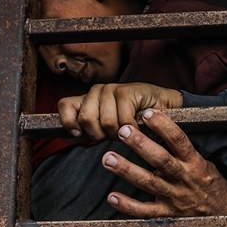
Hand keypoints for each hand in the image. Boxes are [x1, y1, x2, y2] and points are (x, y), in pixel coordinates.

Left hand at [58, 83, 182, 140]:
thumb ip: (86, 131)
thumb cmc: (134, 120)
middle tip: (113, 134)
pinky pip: (123, 121)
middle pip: (85, 118)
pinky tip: (137, 125)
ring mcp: (112, 89)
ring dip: (118, 133)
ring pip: (106, 122)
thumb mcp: (106, 129)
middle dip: (100, 134)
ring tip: (127, 129)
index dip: (68, 122)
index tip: (79, 134)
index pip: (65, 105)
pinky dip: (131, 130)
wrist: (161, 110)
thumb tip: (66, 137)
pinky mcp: (127, 92)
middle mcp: (97, 90)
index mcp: (89, 98)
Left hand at [101, 109, 226, 218]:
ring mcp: (175, 198)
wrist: (224, 215)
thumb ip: (185, 150)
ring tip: (108, 158)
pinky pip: (145, 212)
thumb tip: (163, 127)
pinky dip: (128, 206)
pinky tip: (112, 197)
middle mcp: (184, 179)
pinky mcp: (168, 215)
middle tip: (123, 131)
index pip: (179, 141)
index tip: (148, 114)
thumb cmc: (212, 184)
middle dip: (141, 145)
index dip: (164, 126)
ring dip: (127, 170)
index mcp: (195, 163)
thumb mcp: (205, 162)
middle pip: (161, 160)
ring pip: (149, 183)